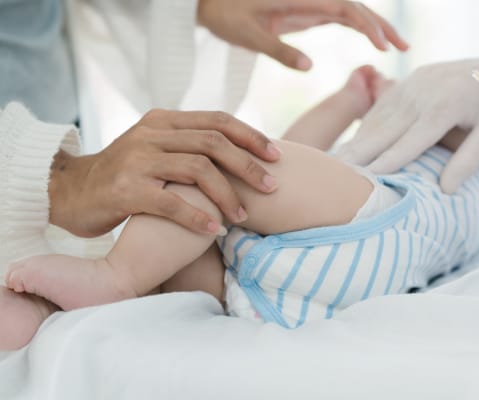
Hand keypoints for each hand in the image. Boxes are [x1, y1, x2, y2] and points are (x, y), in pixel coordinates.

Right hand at [49, 110, 282, 236]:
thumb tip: (241, 154)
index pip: (217, 120)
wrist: (66, 193)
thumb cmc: (123, 178)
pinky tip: (216, 230)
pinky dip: (198, 217)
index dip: (251, 136)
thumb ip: (188, 146)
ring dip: (228, 195)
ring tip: (243, 217)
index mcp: (162, 121)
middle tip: (271, 187)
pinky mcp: (125, 190)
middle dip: (248, 166)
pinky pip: (172, 202)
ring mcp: (137, 160)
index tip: (276, 156)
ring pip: (198, 170)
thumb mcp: (155, 150)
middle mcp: (150, 134)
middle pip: (213, 143)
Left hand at [197, 0, 407, 70]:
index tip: (381, 44)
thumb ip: (279, 50)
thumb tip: (310, 67)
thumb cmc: (226, 15)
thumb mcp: (248, 35)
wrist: (212, 1)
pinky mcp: (311, 11)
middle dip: (381, 25)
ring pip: (354, 11)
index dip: (365, 23)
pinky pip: (344, 17)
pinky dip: (363, 28)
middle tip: (404, 47)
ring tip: (400, 46)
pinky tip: (377, 43)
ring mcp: (313, 3)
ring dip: (377, 26)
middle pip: (356, 6)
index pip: (342, 6)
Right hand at [336, 31, 478, 192]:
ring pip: (381, 116)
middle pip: (387, 127)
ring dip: (358, 139)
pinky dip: (369, 126)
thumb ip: (468, 162)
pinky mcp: (413, 79)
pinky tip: (354, 144)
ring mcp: (416, 81)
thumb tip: (445, 191)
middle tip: (334, 176)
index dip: (387, 162)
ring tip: (337, 164)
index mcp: (447, 103)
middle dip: (360, 152)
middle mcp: (425, 89)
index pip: (411, 139)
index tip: (364, 182)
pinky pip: (386, 106)